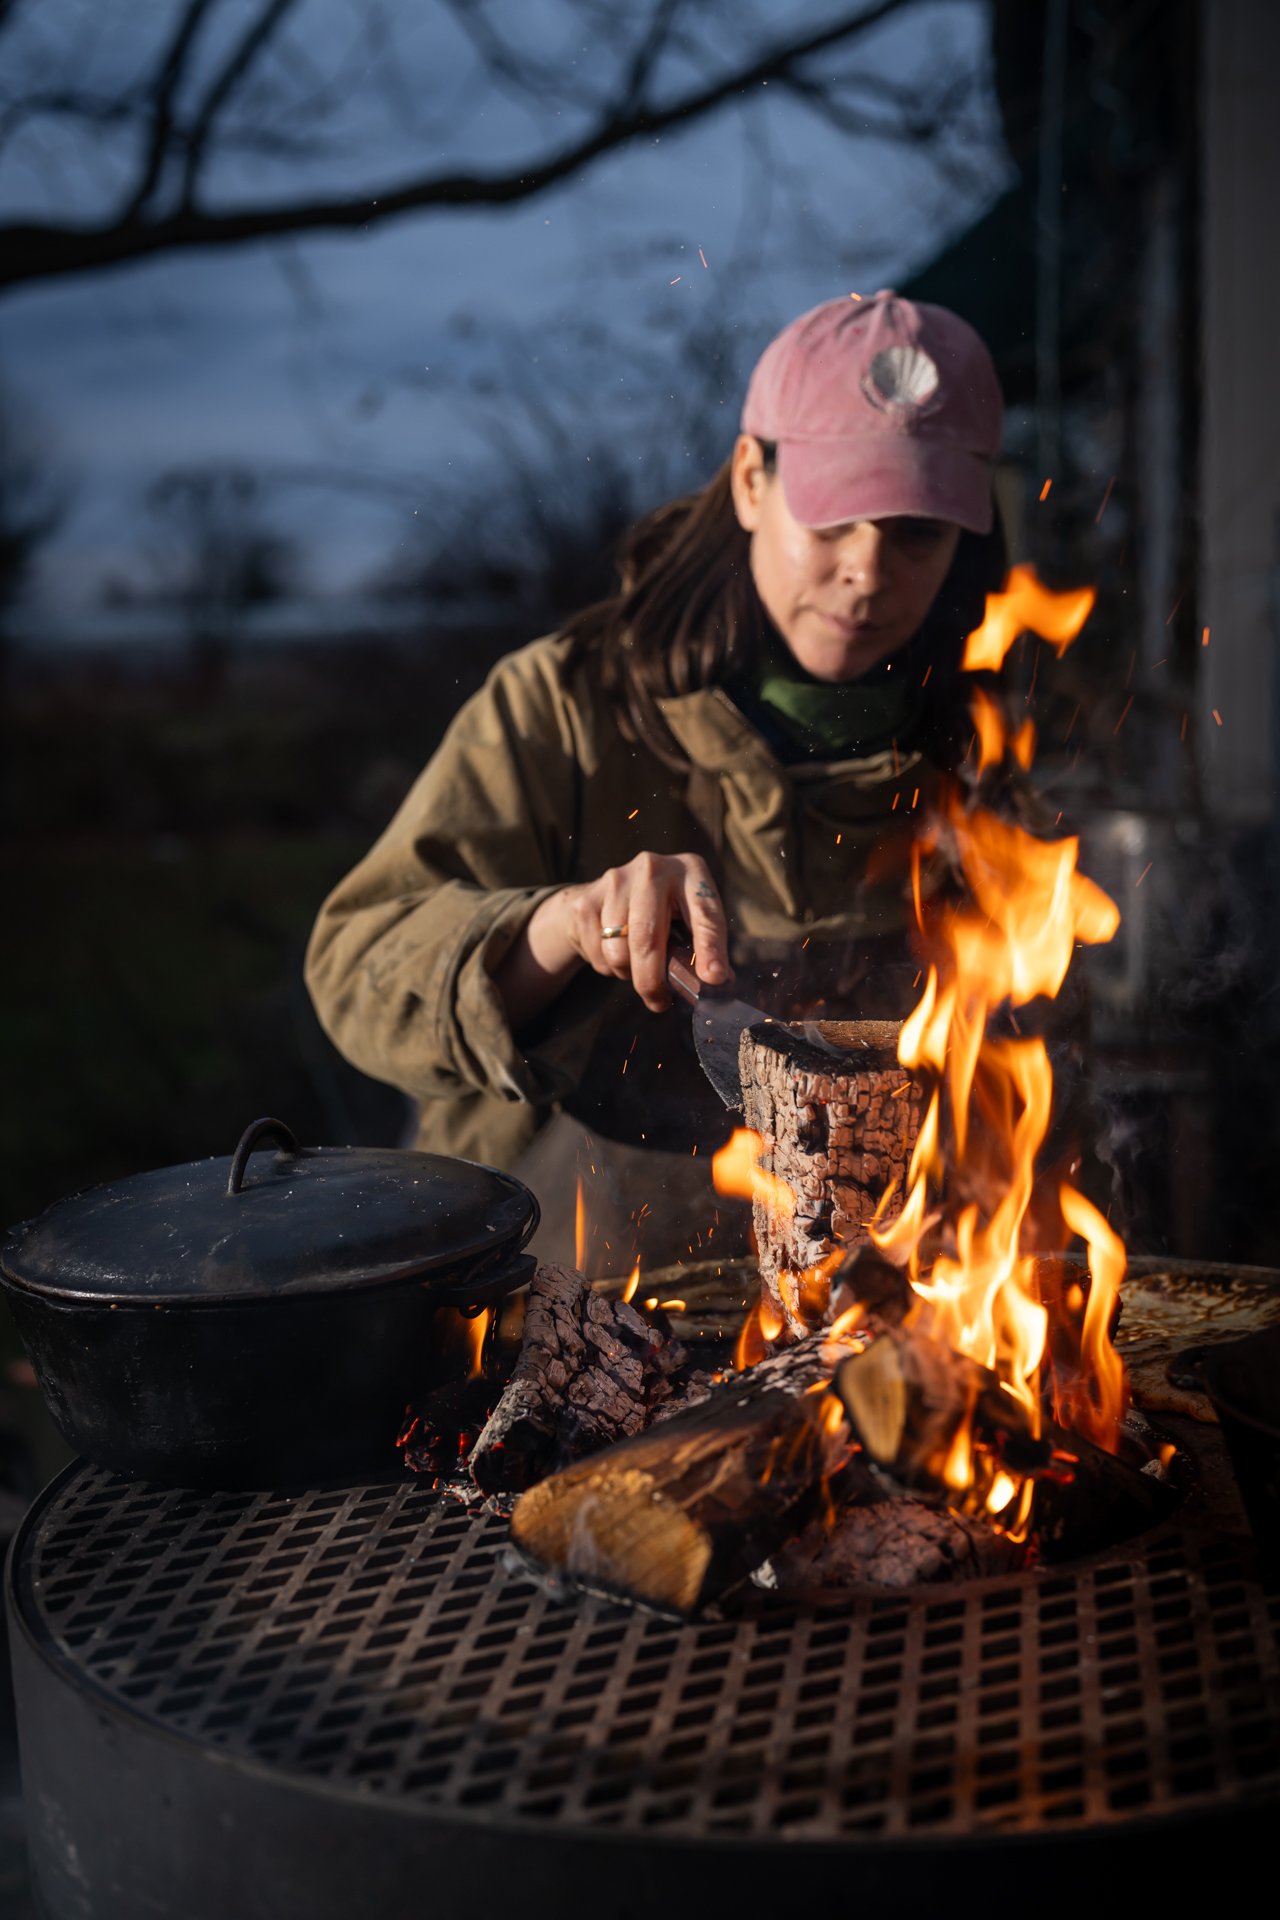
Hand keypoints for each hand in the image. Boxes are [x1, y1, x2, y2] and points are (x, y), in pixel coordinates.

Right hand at [557, 851, 731, 1011]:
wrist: (602, 895)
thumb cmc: (659, 913)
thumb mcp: (687, 920)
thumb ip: (702, 947)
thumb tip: (717, 982)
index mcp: (689, 872)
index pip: (704, 913)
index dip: (710, 948)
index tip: (713, 978)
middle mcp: (652, 869)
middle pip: (648, 937)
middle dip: (652, 980)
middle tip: (659, 1002)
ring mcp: (616, 881)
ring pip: (619, 951)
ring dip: (627, 972)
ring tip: (635, 964)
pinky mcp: (587, 899)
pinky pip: (597, 954)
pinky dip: (607, 966)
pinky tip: (614, 951)